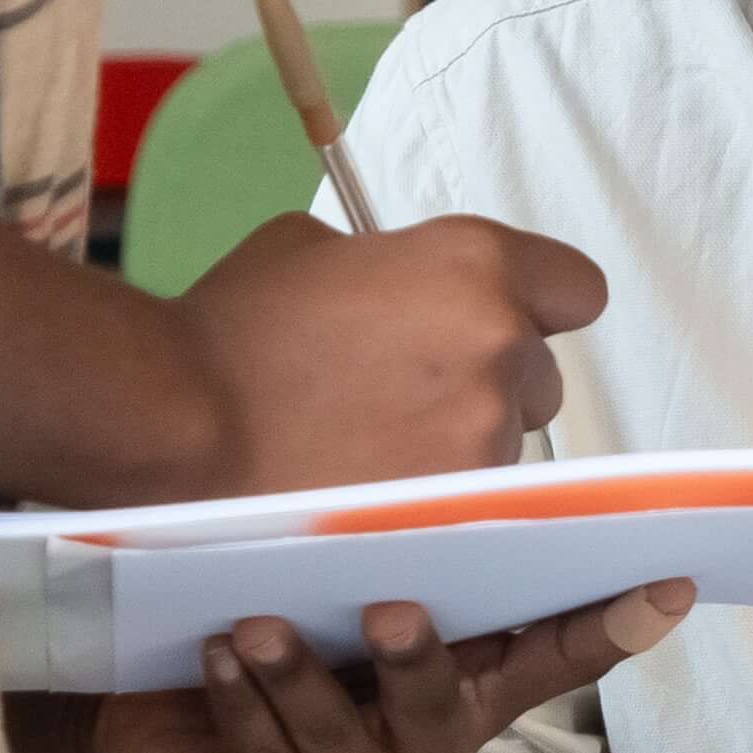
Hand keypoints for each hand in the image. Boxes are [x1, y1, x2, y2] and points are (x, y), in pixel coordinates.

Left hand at [2, 581, 694, 752]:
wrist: (145, 698)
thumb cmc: (259, 616)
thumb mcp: (332, 570)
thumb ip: (400, 539)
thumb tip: (461, 430)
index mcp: (466, 685)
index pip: (553, 655)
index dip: (611, 624)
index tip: (669, 580)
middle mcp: (433, 751)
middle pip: (445, 709)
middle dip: (415, 663)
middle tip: (388, 610)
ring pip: (343, 741)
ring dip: (296, 681)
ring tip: (253, 626)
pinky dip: (240, 710)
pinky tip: (215, 658)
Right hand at [173, 206, 609, 486]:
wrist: (176, 422)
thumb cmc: (228, 331)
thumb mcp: (310, 249)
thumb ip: (387, 260)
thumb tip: (403, 281)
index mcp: (475, 265)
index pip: (576, 289)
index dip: (539, 308)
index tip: (504, 322)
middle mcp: (498, 344)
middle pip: (542, 377)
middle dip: (491, 384)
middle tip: (409, 394)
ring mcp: (483, 431)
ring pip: (507, 446)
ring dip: (460, 446)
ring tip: (371, 447)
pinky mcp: (456, 503)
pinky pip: (472, 501)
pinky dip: (434, 497)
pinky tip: (369, 486)